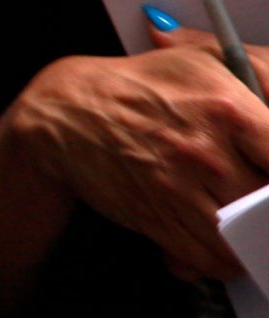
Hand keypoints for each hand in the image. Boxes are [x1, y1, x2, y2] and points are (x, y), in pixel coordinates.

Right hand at [0, 24, 268, 284]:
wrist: (69, 112)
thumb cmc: (146, 85)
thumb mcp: (207, 57)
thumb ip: (266, 72)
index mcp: (227, 107)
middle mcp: (204, 152)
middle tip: (266, 202)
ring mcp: (177, 189)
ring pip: (242, 237)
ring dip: (255, 241)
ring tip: (255, 229)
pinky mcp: (154, 217)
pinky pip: (205, 256)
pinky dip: (222, 260)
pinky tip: (227, 245)